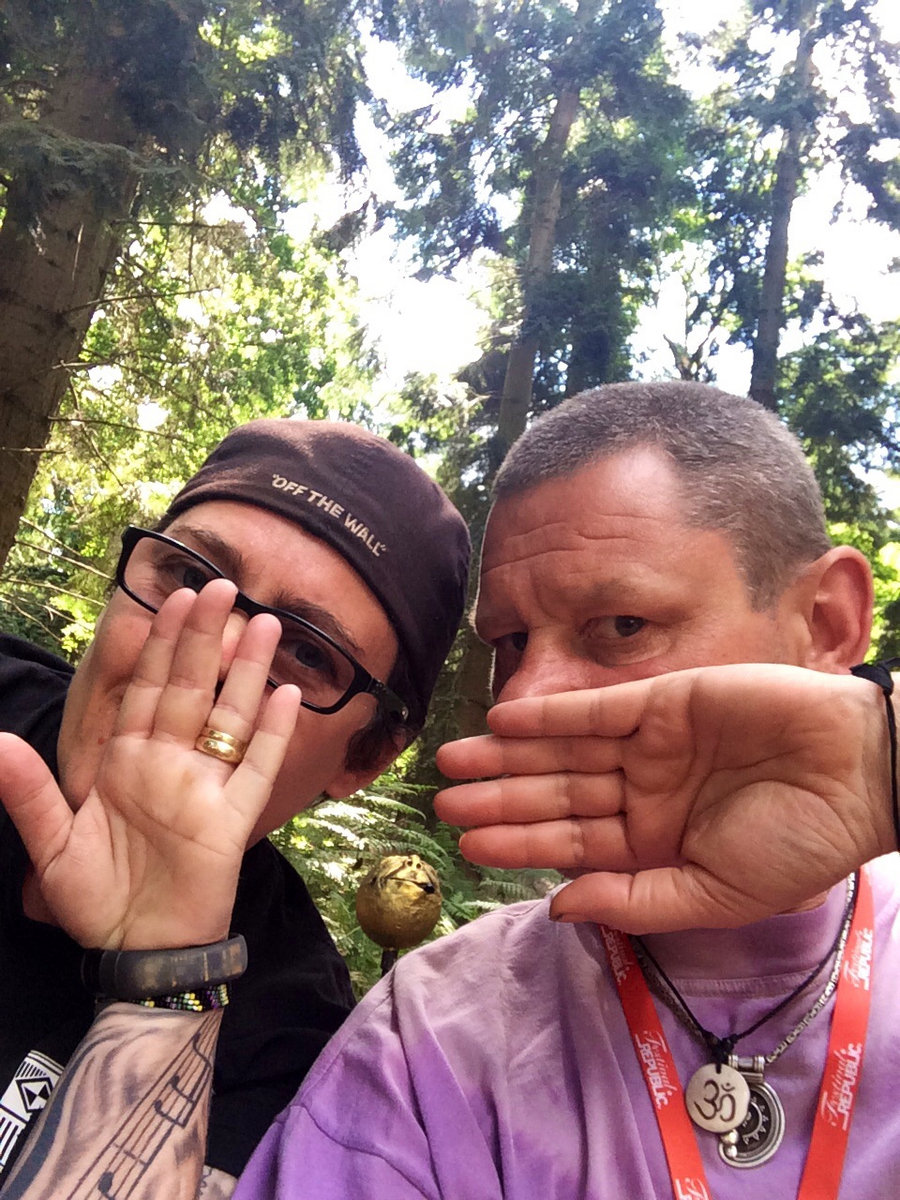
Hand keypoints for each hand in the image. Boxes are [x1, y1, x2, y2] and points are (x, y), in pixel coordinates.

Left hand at [0, 581, 299, 949]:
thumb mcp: (51, 847)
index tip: (169, 598)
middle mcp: (170, 765)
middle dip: (204, 639)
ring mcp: (205, 790)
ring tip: (263, 625)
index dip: (158, 645)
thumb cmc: (96, 899)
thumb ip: (27, 793)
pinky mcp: (231, 822)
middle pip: (191, 690)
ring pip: (231, 718)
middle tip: (222, 587)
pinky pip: (257, 770)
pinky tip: (288, 697)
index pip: (144, 689)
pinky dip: (272, 735)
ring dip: (247, 672)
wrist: (138, 952)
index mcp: (126, 761)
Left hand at [435, 663, 894, 932]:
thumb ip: (636, 902)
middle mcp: (644, 792)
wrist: (856, 775)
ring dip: (508, 756)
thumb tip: (558, 907)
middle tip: (440, 802)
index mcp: (654, 844)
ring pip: (564, 751)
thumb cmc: (796, 844)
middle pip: (556, 795)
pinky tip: (502, 722)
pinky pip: (594, 710)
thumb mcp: (715, 894)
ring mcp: (650, 745)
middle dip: (498, 799)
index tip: (465, 847)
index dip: (518, 843)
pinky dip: (549, 714)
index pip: (571, 842)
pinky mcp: (662, 701)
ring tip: (453, 763)